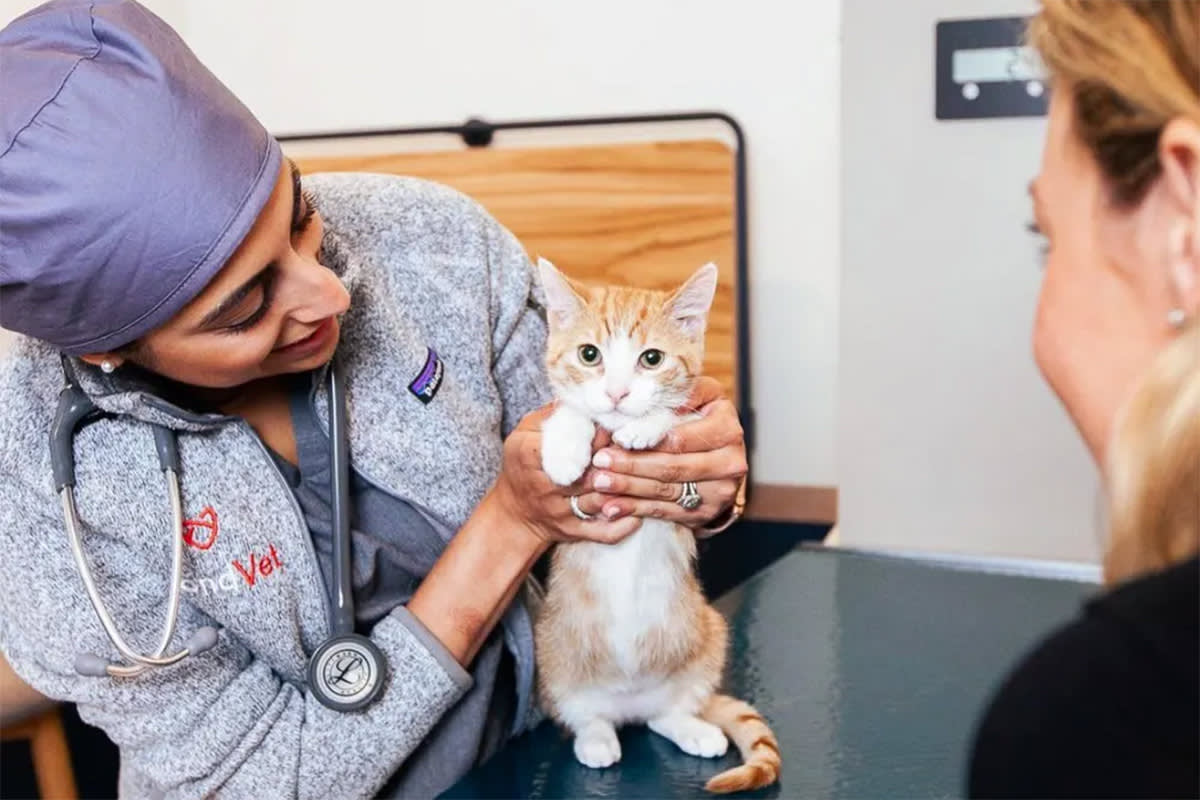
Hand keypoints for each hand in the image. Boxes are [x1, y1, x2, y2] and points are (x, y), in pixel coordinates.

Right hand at [489, 404, 641, 545]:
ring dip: (627, 491)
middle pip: (591, 472)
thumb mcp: (525, 434)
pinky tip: (639, 514)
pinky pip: (601, 532)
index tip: (620, 425)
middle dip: (618, 463)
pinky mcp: (571, 532)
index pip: (571, 441)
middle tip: (642, 449)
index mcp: (531, 455)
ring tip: (650, 477)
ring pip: (601, 501)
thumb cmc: (522, 466)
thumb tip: (581, 395)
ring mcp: (560, 511)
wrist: (513, 514)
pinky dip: (622, 525)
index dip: (600, 433)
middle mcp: (546, 485)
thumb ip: (552, 415)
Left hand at [587, 376, 746, 526]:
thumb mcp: (697, 399)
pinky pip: (666, 511)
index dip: (647, 438)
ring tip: (600, 483)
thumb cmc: (699, 420)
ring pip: (667, 490)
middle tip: (601, 462)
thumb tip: (642, 395)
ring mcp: (721, 490)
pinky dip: (636, 509)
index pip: (681, 437)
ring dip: (629, 488)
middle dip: (632, 464)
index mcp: (726, 426)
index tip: (617, 438)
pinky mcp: (707, 512)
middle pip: (673, 466)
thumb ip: (677, 396)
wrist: (721, 458)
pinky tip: (613, 507)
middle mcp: (730, 460)